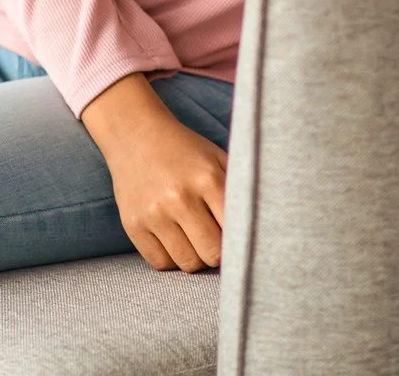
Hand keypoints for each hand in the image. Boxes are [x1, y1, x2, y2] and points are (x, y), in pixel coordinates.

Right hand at [81, 74, 227, 272]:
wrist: (135, 135)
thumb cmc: (185, 152)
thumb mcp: (218, 159)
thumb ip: (240, 190)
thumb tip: (265, 228)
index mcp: (207, 179)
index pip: (235, 233)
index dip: (240, 242)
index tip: (241, 241)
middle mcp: (179, 198)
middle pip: (211, 254)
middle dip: (218, 252)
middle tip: (217, 240)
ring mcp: (153, 213)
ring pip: (187, 263)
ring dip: (195, 257)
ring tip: (195, 238)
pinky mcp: (132, 224)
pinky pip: (160, 263)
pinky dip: (171, 258)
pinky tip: (174, 239)